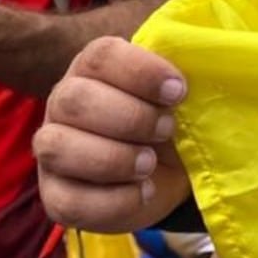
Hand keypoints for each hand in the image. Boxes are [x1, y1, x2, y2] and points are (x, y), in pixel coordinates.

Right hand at [36, 36, 190, 231]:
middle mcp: (64, 103)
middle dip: (129, 118)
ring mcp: (52, 150)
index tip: (179, 92)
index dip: (141, 72)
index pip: (101, 56)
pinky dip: (113, 201)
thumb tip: (205, 56)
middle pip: (74, 99)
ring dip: (113, 159)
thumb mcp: (178, 91)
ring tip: (150, 163)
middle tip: (167, 130)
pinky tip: (143, 192)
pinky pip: (68, 202)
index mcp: (94, 68)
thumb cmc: (170, 117)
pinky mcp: (56, 196)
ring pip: (56, 148)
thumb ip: (181, 70)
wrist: (168, 170)